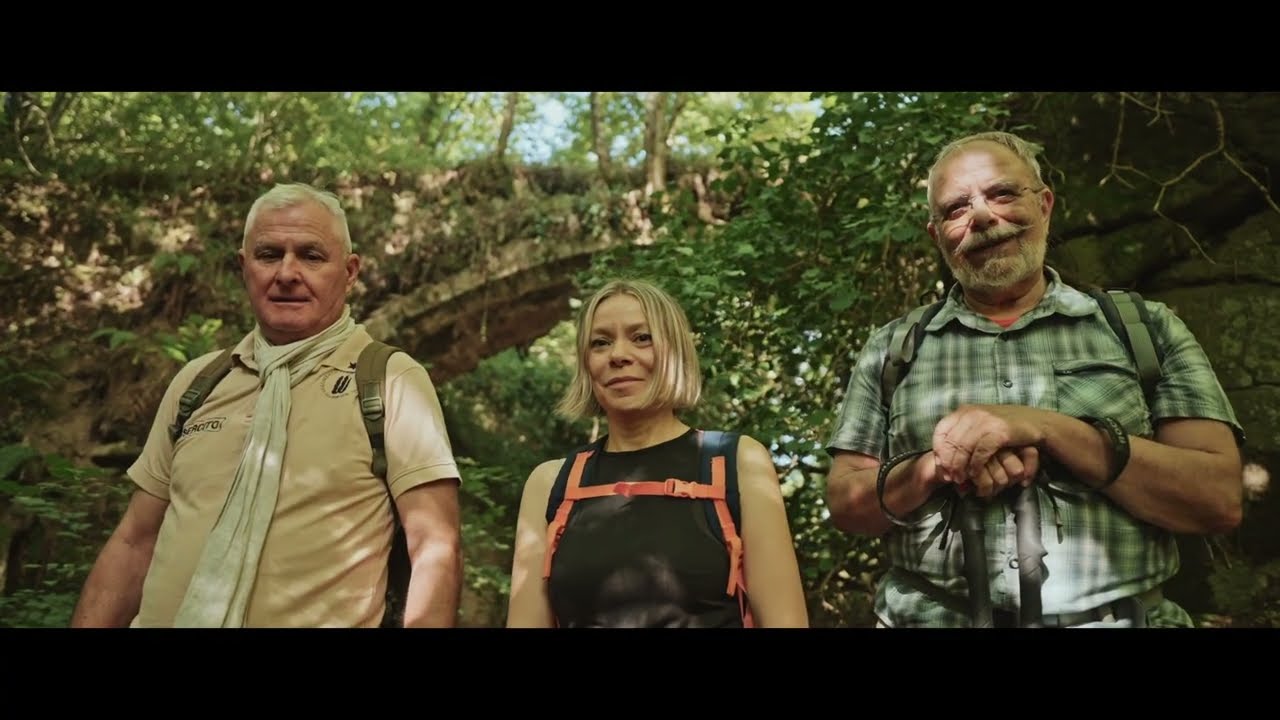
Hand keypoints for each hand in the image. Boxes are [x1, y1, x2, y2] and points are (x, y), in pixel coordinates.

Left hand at [932, 404, 1046, 488]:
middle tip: (950, 477)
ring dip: (960, 467)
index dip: (938, 450)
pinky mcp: (998, 432)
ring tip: (960, 479)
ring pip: (963, 448)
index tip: (941, 465)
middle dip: (948, 462)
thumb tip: (941, 455)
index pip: (941, 431)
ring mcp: (985, 421)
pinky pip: (980, 453)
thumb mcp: (979, 425)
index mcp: (964, 410)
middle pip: (950, 442)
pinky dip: (975, 466)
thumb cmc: (1004, 427)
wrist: (1035, 422)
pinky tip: (974, 474)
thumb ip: (961, 434)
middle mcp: (972, 413)